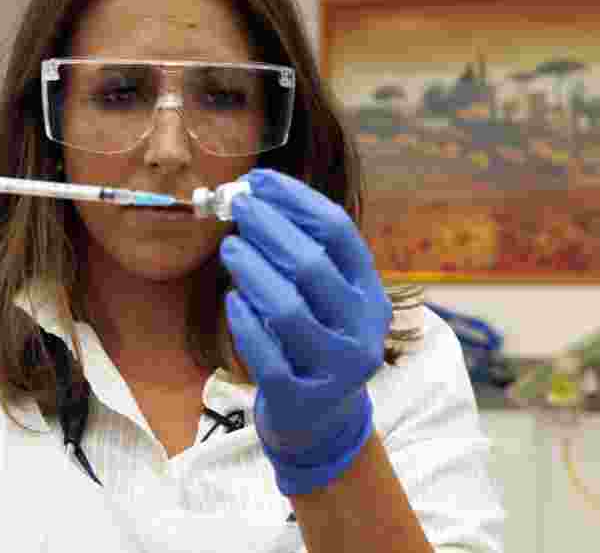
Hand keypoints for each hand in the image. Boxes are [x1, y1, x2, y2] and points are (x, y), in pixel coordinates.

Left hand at [218, 168, 391, 495]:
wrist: (320, 420)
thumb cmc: (314, 340)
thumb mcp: (326, 299)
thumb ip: (303, 254)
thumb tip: (255, 195)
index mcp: (370, 294)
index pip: (338, 232)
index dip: (296, 200)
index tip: (259, 179)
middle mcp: (361, 329)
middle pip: (312, 265)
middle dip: (269, 228)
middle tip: (236, 206)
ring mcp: (334, 367)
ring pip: (287, 309)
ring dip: (253, 271)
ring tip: (229, 248)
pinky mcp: (300, 397)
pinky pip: (267, 354)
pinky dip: (246, 322)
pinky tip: (233, 300)